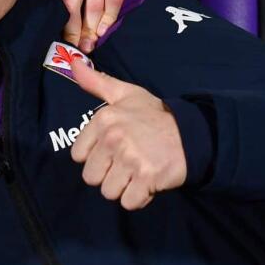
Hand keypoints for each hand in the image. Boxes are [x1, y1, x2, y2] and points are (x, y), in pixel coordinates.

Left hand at [46, 0, 142, 52]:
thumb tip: (32, 14)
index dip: (56, 19)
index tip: (58, 37)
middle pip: (72, 1)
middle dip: (73, 29)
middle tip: (74, 47)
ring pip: (94, 3)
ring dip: (91, 28)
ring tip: (89, 43)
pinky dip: (108, 18)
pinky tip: (103, 30)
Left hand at [70, 60, 186, 210]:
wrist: (193, 133)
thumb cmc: (155, 116)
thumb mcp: (125, 94)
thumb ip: (95, 82)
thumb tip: (71, 62)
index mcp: (103, 120)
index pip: (78, 156)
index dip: (95, 157)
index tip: (112, 150)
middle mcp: (114, 138)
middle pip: (92, 178)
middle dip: (108, 175)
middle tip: (128, 163)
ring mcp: (131, 159)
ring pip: (109, 192)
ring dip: (124, 187)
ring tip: (138, 171)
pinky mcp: (147, 178)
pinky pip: (129, 202)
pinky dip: (139, 198)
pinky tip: (148, 182)